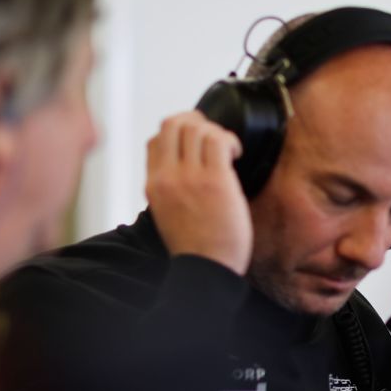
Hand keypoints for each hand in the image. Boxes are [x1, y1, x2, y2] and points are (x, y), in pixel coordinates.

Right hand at [144, 112, 251, 273]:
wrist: (205, 269)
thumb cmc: (195, 247)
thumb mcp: (167, 213)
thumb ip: (170, 189)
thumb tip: (184, 169)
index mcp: (153, 184)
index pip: (155, 139)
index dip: (177, 130)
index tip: (196, 139)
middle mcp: (167, 176)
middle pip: (173, 124)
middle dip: (197, 121)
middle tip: (215, 135)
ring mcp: (190, 177)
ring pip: (197, 128)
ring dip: (217, 131)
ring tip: (229, 148)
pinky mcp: (215, 181)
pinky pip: (219, 141)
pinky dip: (230, 140)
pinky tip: (237, 153)